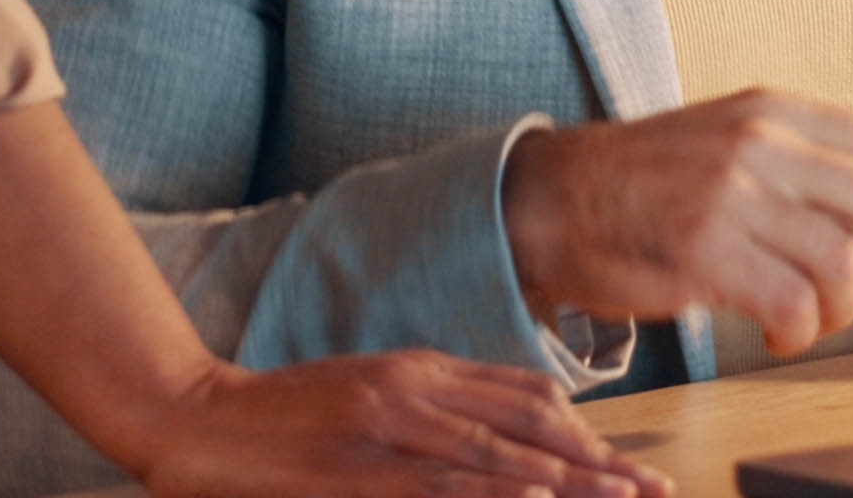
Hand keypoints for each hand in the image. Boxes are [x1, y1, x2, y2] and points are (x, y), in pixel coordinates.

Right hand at [129, 350, 664, 497]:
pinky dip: (496, 492)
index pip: (527, 393)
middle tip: (649, 488)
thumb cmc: (289, 415)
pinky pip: (443, 485)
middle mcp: (416, 388)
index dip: (585, 430)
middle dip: (596, 459)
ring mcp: (389, 427)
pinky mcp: (361, 471)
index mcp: (422, 367)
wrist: (203, 419)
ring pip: (499, 455)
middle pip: (530, 421)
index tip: (626, 462)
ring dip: (566, 482)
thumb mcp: (372, 391)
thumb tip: (508, 434)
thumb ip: (436, 406)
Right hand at [502, 90, 852, 358]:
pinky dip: (802, 334)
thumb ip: (795, 156)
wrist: (551, 199)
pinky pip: (795, 304)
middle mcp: (761, 143)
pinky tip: (780, 336)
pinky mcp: (702, 251)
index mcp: (773, 111)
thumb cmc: (643, 182)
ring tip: (813, 319)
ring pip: (845, 264)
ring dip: (844, 311)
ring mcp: (731, 195)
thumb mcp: (727, 136)